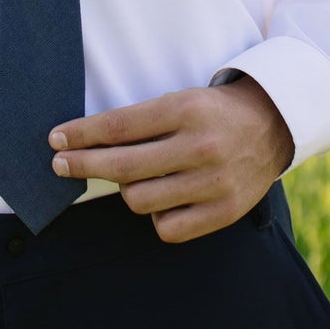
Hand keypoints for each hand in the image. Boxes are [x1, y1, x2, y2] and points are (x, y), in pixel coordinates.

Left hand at [47, 79, 294, 242]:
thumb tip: (83, 143)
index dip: (81, 134)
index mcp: (186, 109)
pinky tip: (163, 200)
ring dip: (127, 190)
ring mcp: (213, 182)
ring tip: (135, 178)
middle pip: (122, 166)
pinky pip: (166, 228)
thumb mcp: (180, 101)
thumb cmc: (213, 113)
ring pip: (139, 199)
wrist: (274, 125)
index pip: (119, 125)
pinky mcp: (224, 212)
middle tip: (59, 163)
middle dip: (82, 164)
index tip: (55, 139)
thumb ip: (140, 123)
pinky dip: (157, 216)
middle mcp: (200, 145)